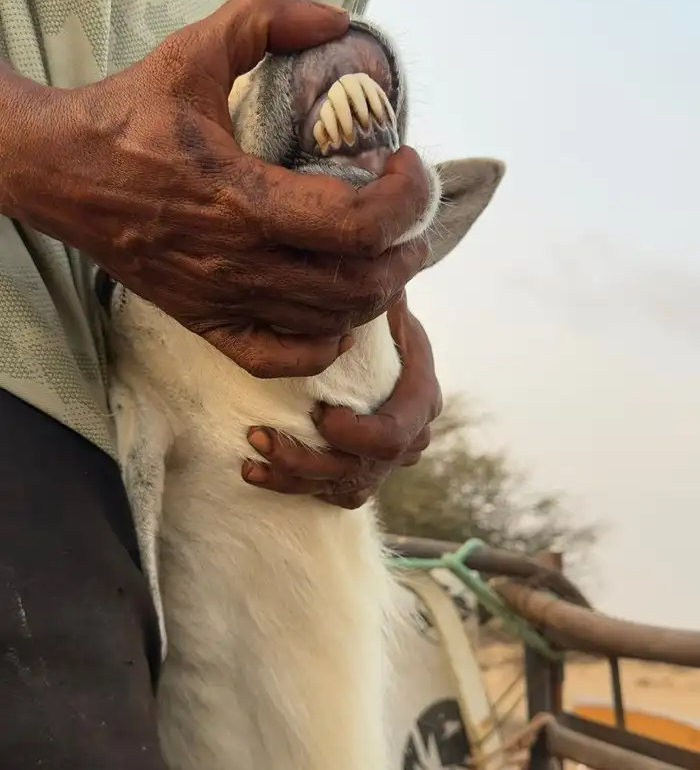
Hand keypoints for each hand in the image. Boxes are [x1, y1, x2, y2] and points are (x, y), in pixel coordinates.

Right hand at [2, 0, 429, 378]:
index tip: (406, 162)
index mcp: (241, 197)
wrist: (57, 173)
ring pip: (329, 321)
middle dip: (404, 249)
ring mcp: (221, 299)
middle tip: (412, 217)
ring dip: (376, 292)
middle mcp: (237, 260)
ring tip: (389, 256)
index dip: (406, 198)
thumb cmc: (126, 116)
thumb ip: (264, 19)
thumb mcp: (193, 51)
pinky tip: (334, 314)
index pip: (359, 223)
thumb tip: (337, 20)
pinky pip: (277, 357)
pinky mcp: (204, 320)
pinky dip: (320, 344)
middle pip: (358, 282)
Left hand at [242, 297, 441, 506]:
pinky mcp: (361, 471)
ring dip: (293, 479)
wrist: (387, 341)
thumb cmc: (379, 315)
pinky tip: (254, 470)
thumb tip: (359, 275)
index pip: (393, 435)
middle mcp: (410, 436)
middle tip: (259, 435)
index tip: (319, 412)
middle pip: (362, 470)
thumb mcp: (383, 299)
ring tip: (250, 458)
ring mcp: (386, 461)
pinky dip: (292, 488)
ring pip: (343, 488)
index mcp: (421, 397)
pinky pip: (330, 494)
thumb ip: (374, 293)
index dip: (355, 434)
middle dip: (306, 459)